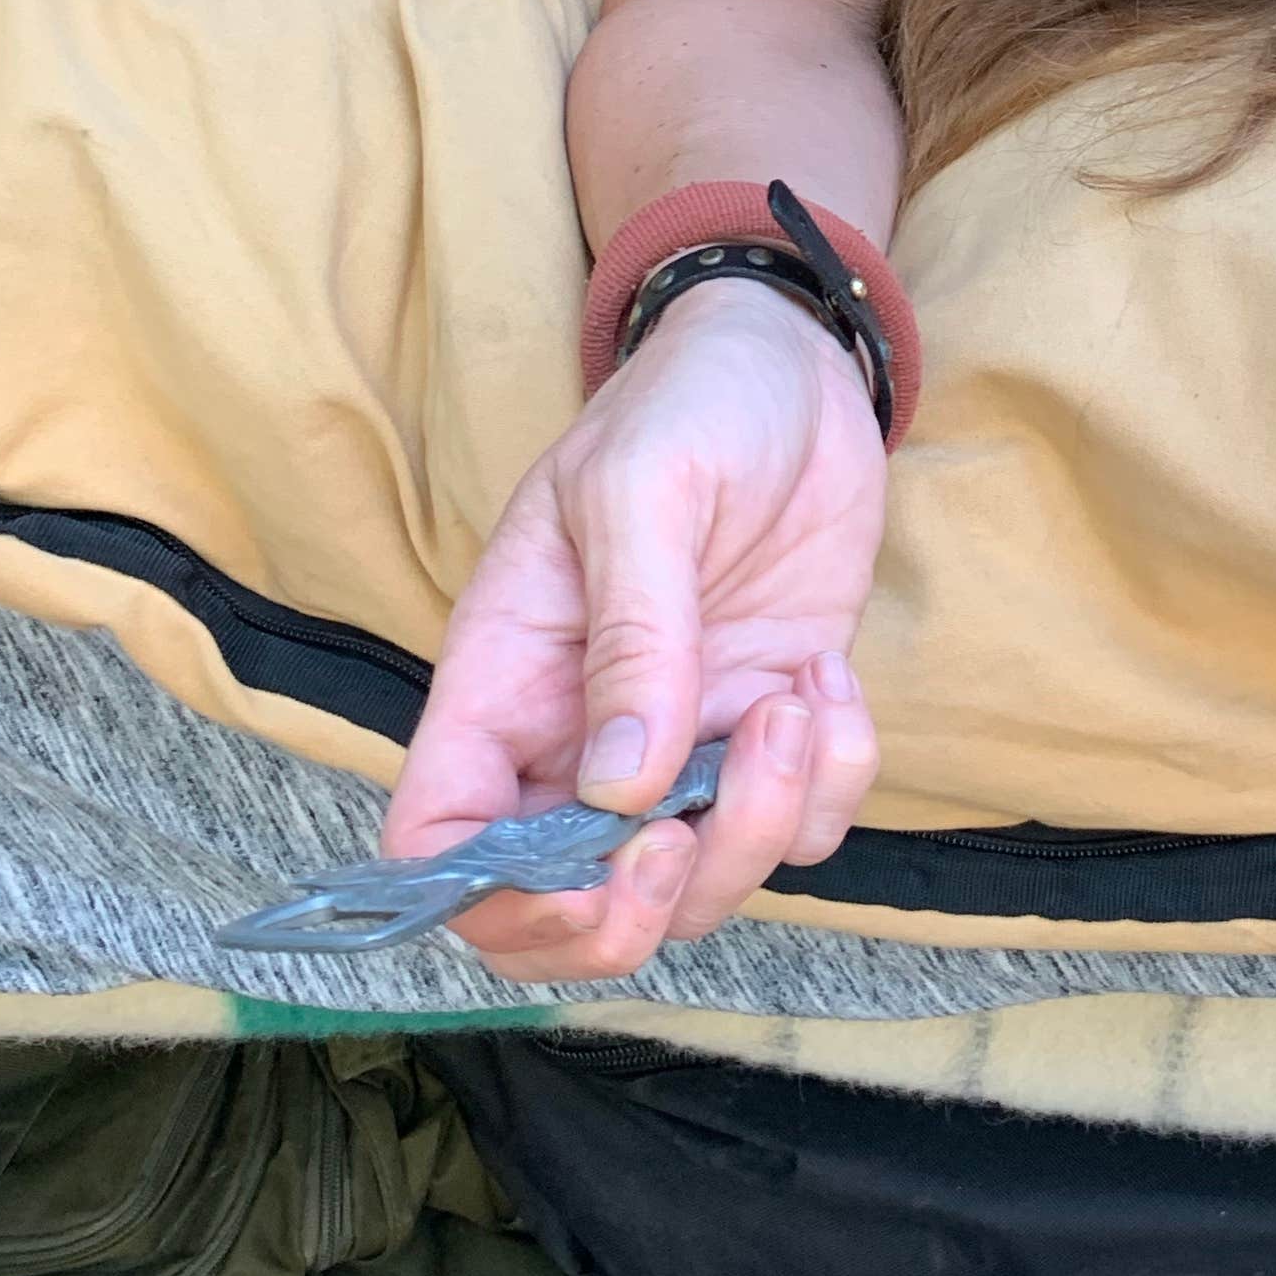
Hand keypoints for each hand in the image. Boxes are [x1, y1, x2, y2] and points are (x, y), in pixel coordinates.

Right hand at [383, 282, 886, 980]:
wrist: (792, 363)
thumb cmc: (685, 403)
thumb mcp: (641, 489)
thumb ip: (632, 637)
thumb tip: (622, 793)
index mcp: (505, 684)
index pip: (441, 845)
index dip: (491, 902)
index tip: (587, 875)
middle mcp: (581, 738)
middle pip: (573, 911)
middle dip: (643, 910)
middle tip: (697, 825)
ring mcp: (685, 743)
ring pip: (701, 886)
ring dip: (761, 826)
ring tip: (797, 702)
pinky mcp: (771, 729)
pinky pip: (804, 827)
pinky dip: (834, 783)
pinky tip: (830, 678)